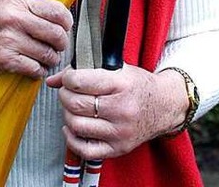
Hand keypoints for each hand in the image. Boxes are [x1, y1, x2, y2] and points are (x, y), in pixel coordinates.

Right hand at [0, 0, 72, 80]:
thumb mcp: (5, 1)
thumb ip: (29, 6)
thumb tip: (59, 16)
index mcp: (18, 0)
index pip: (57, 11)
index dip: (67, 22)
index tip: (66, 28)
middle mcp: (15, 18)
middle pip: (56, 34)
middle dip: (62, 44)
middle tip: (59, 47)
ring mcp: (9, 40)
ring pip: (47, 54)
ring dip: (51, 59)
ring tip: (47, 59)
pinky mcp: (3, 60)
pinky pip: (33, 69)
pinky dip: (38, 71)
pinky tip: (34, 69)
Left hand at [46, 64, 187, 160]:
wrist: (164, 106)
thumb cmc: (138, 85)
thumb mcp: (117, 69)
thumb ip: (85, 71)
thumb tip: (54, 80)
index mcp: (121, 84)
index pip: (81, 82)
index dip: (68, 78)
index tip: (68, 78)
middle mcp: (121, 110)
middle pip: (76, 104)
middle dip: (65, 95)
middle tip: (67, 91)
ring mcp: (119, 132)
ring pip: (77, 125)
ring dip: (67, 114)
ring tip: (72, 107)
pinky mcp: (118, 148)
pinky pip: (85, 149)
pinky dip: (72, 138)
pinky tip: (72, 127)